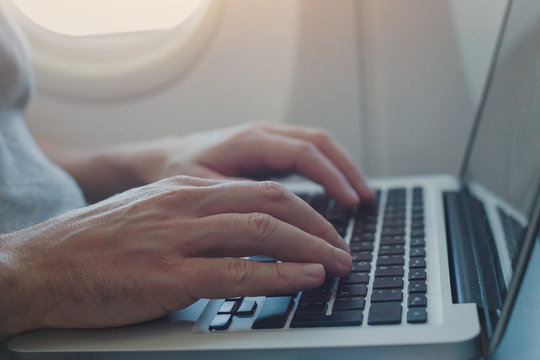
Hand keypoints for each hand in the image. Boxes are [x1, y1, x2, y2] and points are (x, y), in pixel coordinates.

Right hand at [0, 176, 350, 337]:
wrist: (40, 264)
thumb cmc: (96, 246)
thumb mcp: (151, 217)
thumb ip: (195, 221)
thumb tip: (239, 240)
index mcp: (187, 191)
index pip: (262, 190)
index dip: (305, 209)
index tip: (326, 228)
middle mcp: (188, 205)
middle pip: (274, 203)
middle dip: (319, 225)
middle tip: (344, 247)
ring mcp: (179, 238)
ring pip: (264, 231)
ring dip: (311, 248)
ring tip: (338, 264)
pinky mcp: (168, 276)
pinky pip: (238, 271)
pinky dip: (280, 274)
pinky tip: (305, 279)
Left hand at [124, 123, 372, 206]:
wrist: (160, 158)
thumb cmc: (176, 173)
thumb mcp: (201, 189)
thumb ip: (238, 201)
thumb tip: (277, 222)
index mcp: (248, 141)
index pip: (303, 152)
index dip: (331, 177)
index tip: (351, 202)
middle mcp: (262, 134)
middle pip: (319, 142)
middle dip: (346, 171)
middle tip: (366, 201)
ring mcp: (267, 138)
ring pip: (317, 144)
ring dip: (342, 168)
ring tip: (362, 197)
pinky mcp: (268, 149)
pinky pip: (307, 152)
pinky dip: (329, 170)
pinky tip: (338, 191)